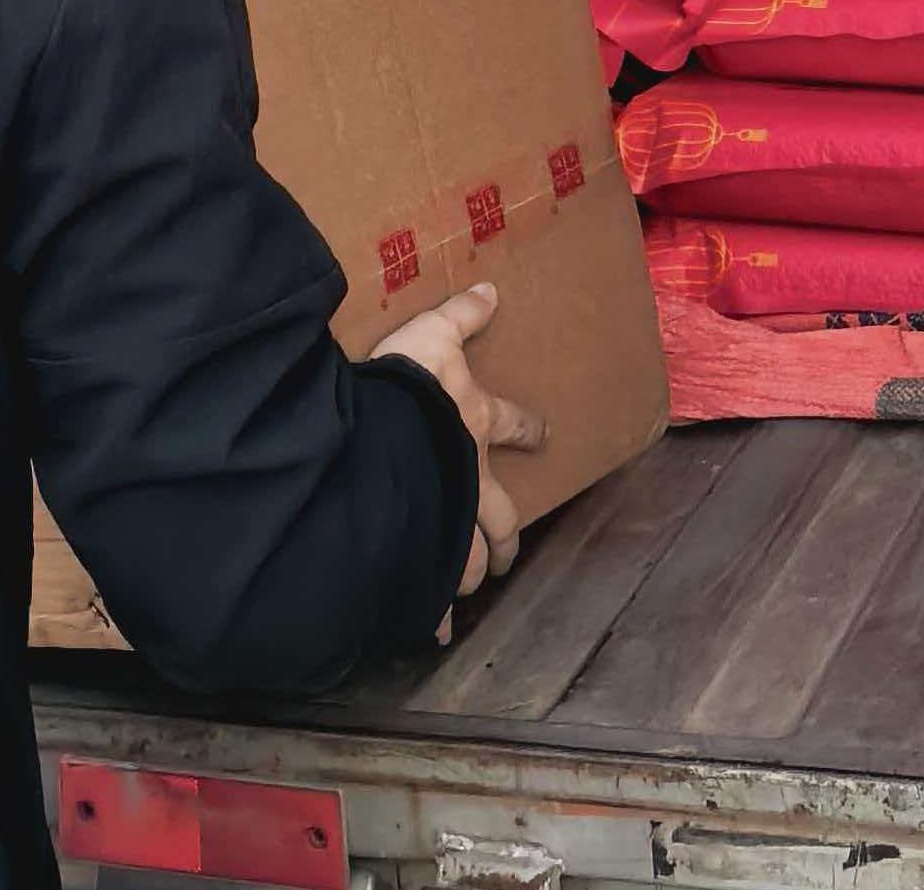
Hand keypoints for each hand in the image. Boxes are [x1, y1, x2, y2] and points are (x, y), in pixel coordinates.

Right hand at [371, 282, 544, 636]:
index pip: (514, 425)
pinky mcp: (420, 556)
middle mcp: (472, 481)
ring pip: (469, 559)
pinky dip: (429, 614)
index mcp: (477, 425)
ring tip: (473, 587)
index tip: (541, 436)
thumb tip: (491, 289)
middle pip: (502, 515)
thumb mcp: (431, 336)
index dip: (528, 429)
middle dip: (508, 534)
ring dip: (473, 573)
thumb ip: (460, 316)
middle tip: (510, 549)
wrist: (382, 444)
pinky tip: (430, 633)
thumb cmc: (407, 388)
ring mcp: (448, 524)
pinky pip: (427, 592)